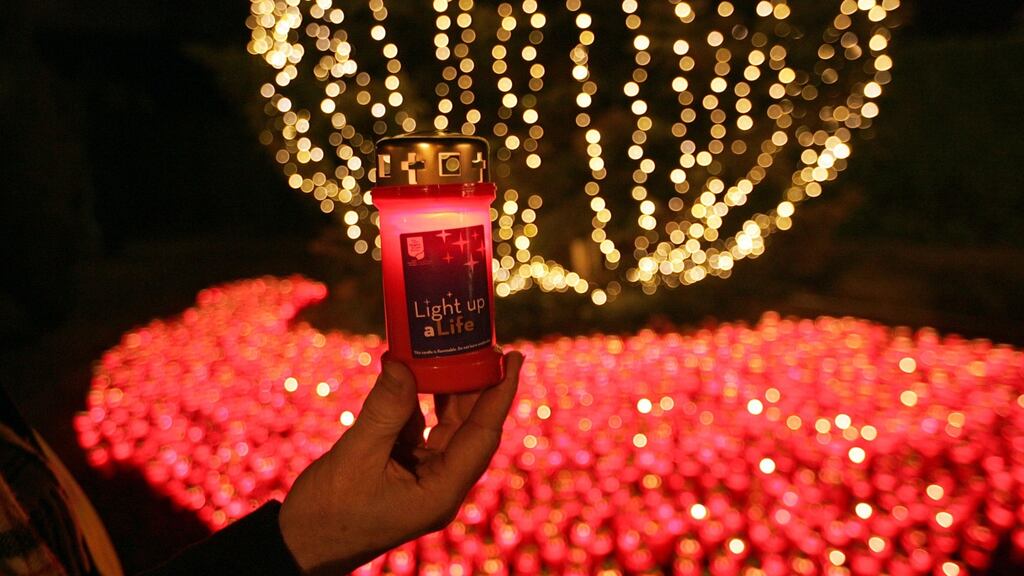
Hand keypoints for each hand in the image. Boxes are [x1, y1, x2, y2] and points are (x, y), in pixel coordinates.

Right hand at [279, 352, 523, 573]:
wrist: (300, 548)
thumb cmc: (327, 514)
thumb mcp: (356, 457)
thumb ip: (384, 410)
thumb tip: (402, 362)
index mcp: (442, 490)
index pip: (483, 435)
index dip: (501, 393)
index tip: (517, 357)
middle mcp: (441, 484)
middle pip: (471, 427)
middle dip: (476, 384)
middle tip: (480, 341)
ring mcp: (425, 478)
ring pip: (447, 426)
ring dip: (448, 389)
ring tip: (452, 349)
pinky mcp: (405, 471)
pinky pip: (421, 429)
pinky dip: (417, 401)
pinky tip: (414, 372)